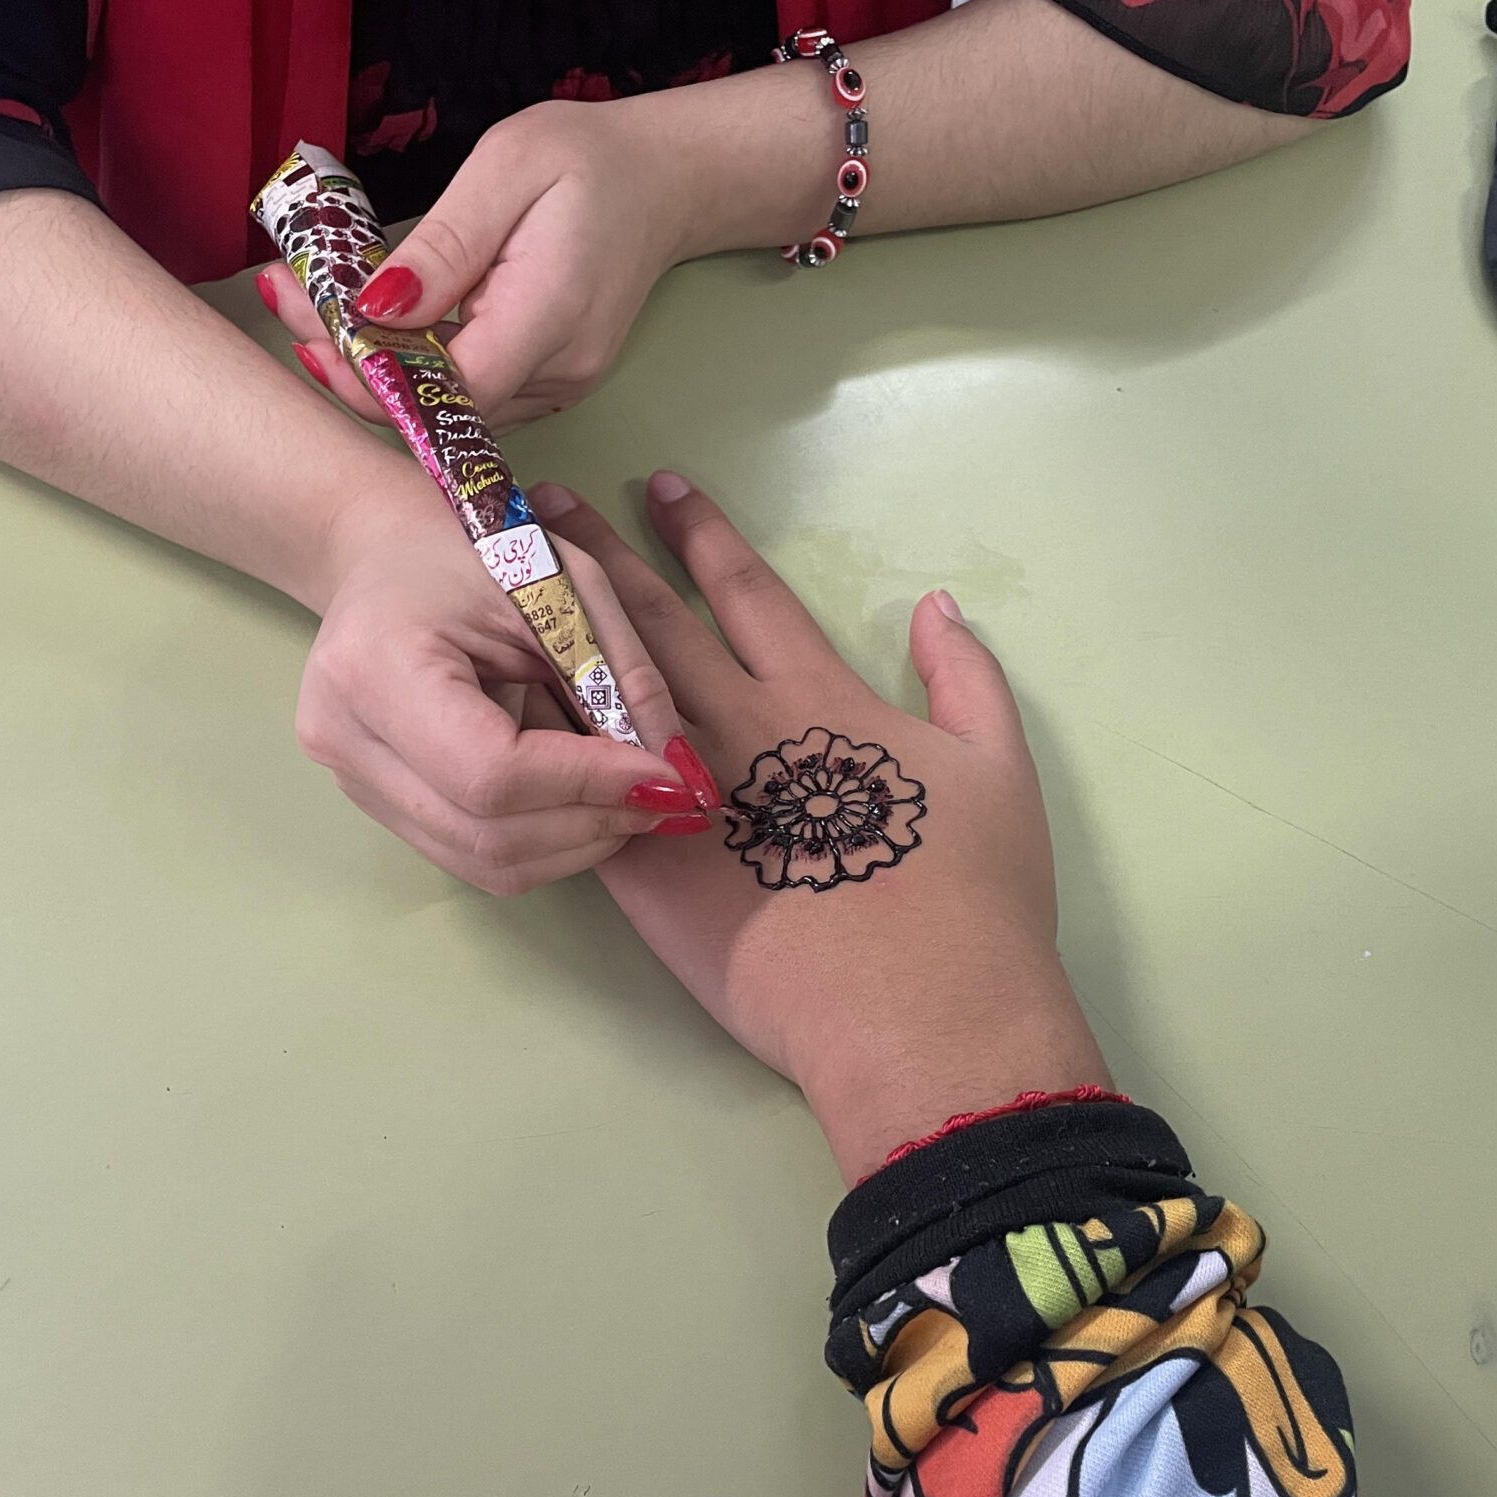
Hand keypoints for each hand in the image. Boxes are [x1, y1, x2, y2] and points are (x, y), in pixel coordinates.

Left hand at [260, 97, 688, 426]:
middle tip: (284, 299)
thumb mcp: (508, 169)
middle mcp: (557, 371)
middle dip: (353, 365)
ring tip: (310, 300)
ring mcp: (555, 385)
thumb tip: (377, 307)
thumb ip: (445, 245)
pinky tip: (372, 319)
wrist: (662, 180)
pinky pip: (467, 390)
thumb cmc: (588, 162)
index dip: (375, 379)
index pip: (452, 388)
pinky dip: (412, 363)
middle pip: (439, 405)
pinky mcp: (545, 382)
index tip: (310, 333)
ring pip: (448, 405)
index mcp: (551, 315)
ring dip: (376, 365)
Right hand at [300, 460, 713, 894]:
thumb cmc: (476, 548)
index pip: (491, 769)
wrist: (386, 553)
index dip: (587, 782)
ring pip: (483, 861)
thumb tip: (677, 771)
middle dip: (592, 824)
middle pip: (486, 832)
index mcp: (378, 667)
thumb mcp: (566, 582)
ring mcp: (352, 780)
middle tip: (665, 799)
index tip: (665, 774)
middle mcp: (346, 737)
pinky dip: (544, 842)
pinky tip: (584, 805)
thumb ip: (624, 671)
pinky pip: (471, 856)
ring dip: (574, 844)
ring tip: (631, 802)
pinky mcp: (374, 803)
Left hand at [534, 473, 1108, 1180]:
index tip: (663, 485)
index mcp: (818, 700)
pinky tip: (496, 715)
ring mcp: (681, 798)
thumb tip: (937, 607)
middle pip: (652, 625)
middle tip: (551, 499)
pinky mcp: (645, 871)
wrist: (920, 1011)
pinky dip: (538, 751)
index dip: (704, 535)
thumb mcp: (1000, 770)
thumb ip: (969, 680)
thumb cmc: (973, 899)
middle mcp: (738, 730)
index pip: (747, 594)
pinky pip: (576, 795)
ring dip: (551, 637)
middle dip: (602, 557)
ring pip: (599, 699)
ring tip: (503, 588)